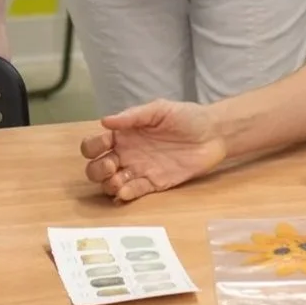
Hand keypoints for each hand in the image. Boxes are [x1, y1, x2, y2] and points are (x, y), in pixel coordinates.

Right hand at [81, 100, 227, 201]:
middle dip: (96, 170)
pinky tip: (126, 191)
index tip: (105, 144)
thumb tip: (105, 120)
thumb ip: (132, 116)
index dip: (92, 147)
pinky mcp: (154, 184)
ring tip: (118, 181)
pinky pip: (134, 193)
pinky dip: (126, 194)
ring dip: (108, 185)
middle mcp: (127, 154)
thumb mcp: (159, 109)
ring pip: (111, 184)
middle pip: (96, 168)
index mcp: (124, 134)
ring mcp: (139, 170)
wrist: (213, 134)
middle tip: (112, 166)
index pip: (94, 145)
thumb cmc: (186, 117)